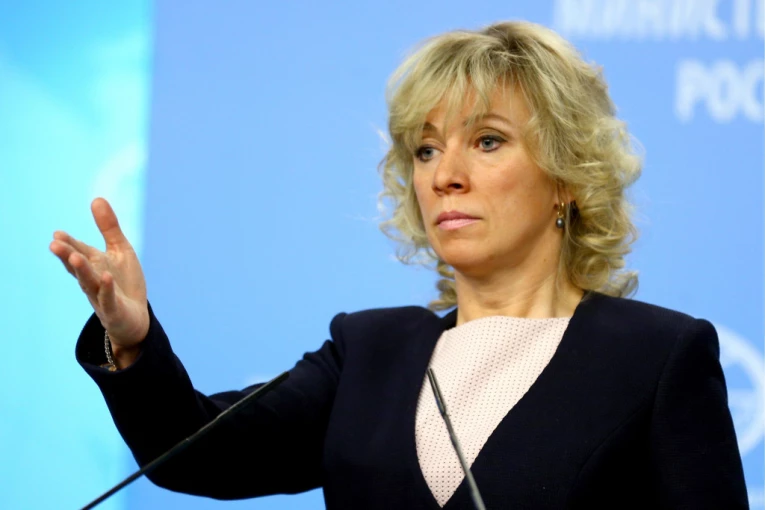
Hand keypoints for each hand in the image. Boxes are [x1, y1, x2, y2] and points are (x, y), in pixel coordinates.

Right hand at [50, 198, 149, 360]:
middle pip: (78, 267)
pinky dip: (107, 289)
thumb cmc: (124, 282)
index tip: (57, 233)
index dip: (69, 244)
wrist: (134, 317)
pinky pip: (109, 299)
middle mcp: (93, 280)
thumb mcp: (120, 250)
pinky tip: (106, 277)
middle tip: (54, 244)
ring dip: (82, 270)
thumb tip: (96, 198)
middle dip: (67, 255)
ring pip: (89, 283)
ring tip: (75, 257)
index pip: (79, 252)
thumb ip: (109, 227)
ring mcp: (102, 296)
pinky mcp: (114, 310)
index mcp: (93, 265)